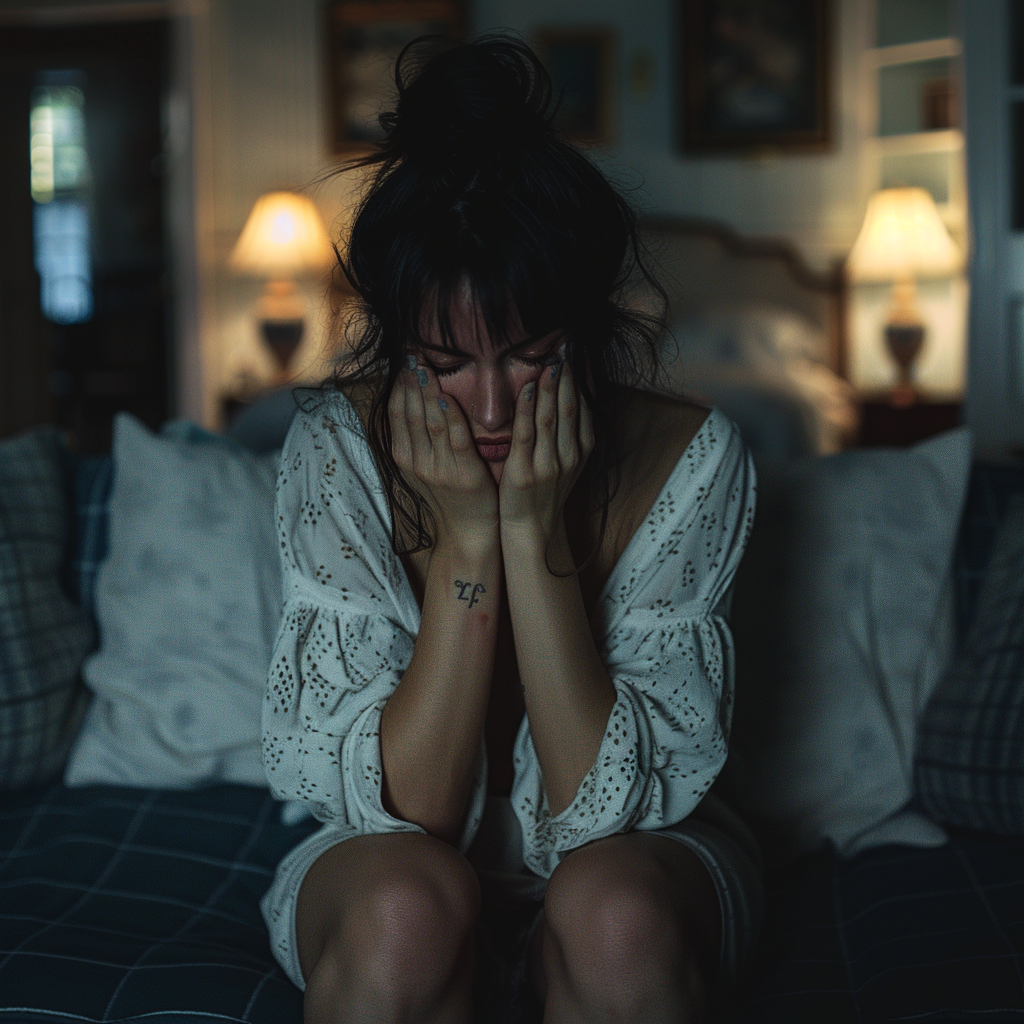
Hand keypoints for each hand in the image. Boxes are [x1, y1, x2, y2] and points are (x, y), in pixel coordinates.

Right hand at [389, 359, 498, 551]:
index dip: (398, 386)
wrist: (470, 532)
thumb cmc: (450, 493)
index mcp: (405, 456)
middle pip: (409, 414)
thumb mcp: (425, 464)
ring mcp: (439, 469)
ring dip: (426, 393)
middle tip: (411, 353)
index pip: (396, 413)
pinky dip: (450, 417)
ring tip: (424, 367)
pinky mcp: (463, 474)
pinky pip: (455, 440)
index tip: (402, 360)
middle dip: (410, 382)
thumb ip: (419, 435)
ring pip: (429, 423)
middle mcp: (416, 461)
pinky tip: (446, 397)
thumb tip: (413, 397)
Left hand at [499, 355, 594, 550]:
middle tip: (564, 345)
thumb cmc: (544, 491)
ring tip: (550, 360)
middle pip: (569, 406)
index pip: (582, 405)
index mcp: (581, 449)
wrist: (531, 529)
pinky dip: (528, 410)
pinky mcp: (526, 471)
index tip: (575, 351)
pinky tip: (528, 388)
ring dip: (550, 386)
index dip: (579, 377)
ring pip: (551, 417)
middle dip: (567, 374)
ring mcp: (549, 464)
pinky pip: (527, 434)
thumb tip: (568, 394)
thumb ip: (568, 430)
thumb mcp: (566, 460)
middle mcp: (570, 454)